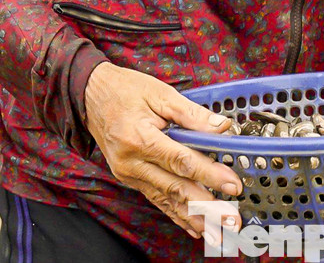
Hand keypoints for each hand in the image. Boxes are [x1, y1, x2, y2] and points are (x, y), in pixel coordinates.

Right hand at [83, 62, 241, 238]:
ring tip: (217, 233)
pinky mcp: (130, 178)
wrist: (91, 96)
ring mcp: (129, 174)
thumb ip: (192, 113)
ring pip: (166, 200)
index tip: (232, 186)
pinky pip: (156, 199)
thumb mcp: (160, 93)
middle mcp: (132, 162)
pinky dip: (176, 215)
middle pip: (175, 188)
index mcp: (140, 138)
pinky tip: (194, 228)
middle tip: (231, 220)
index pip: (181, 161)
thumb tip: (222, 127)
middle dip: (207, 207)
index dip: (209, 175)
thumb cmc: (125, 90)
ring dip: (194, 218)